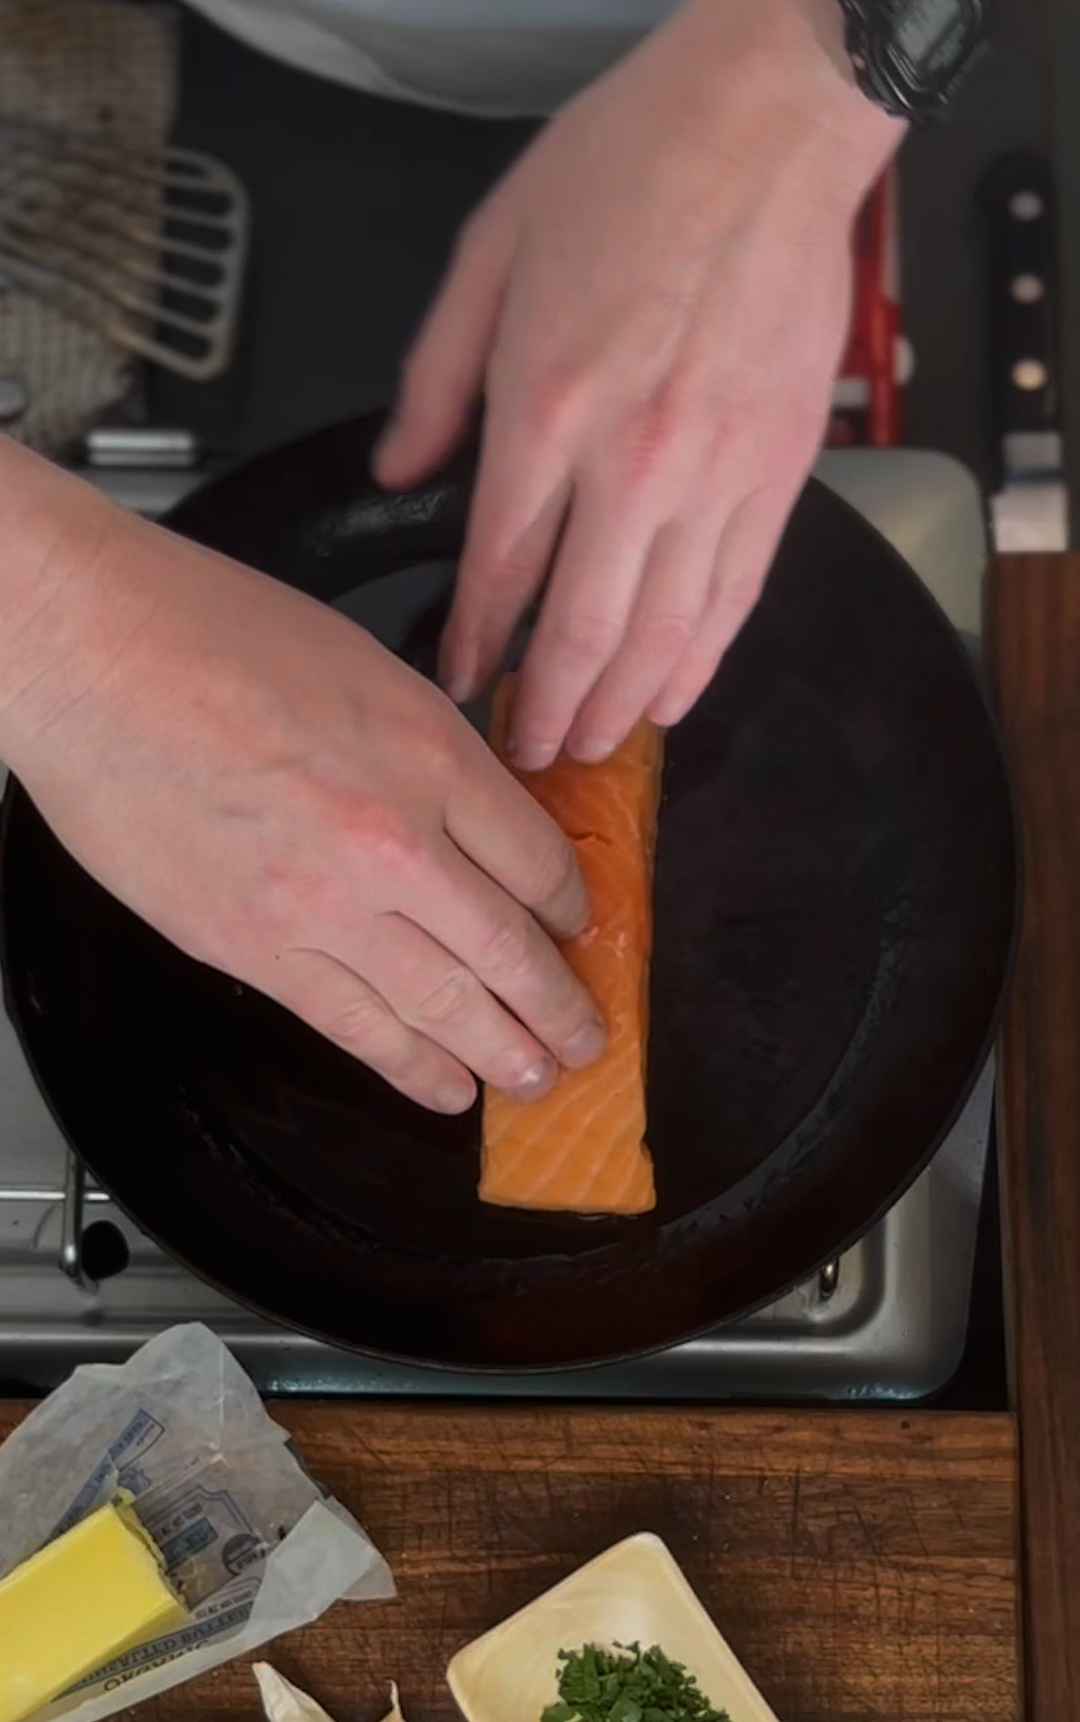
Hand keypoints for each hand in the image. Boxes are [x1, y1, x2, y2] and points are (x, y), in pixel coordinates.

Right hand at [0, 457, 605, 1114]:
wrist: (93, 659)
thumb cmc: (207, 632)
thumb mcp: (363, 665)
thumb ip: (426, 749)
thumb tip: (466, 811)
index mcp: (432, 754)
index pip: (540, 858)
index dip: (571, 908)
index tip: (578, 931)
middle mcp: (396, 839)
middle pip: (510, 946)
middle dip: (558, 1006)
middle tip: (587, 1039)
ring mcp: (327, 904)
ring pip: (444, 1003)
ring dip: (502, 1052)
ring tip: (536, 1080)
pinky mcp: (257, 949)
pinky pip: (355, 1026)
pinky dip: (408, 1066)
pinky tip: (444, 1090)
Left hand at [375, 0, 899, 768]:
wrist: (770, 117)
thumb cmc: (634, 161)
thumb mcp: (491, 250)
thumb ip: (436, 378)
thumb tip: (400, 471)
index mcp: (548, 406)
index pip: (500, 566)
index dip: (475, 642)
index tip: (459, 680)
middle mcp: (634, 460)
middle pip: (581, 627)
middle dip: (546, 706)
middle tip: (525, 752)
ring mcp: (717, 473)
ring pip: (665, 630)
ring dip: (620, 703)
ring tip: (590, 746)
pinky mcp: (780, 470)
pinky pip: (737, 594)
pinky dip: (703, 658)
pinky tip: (673, 696)